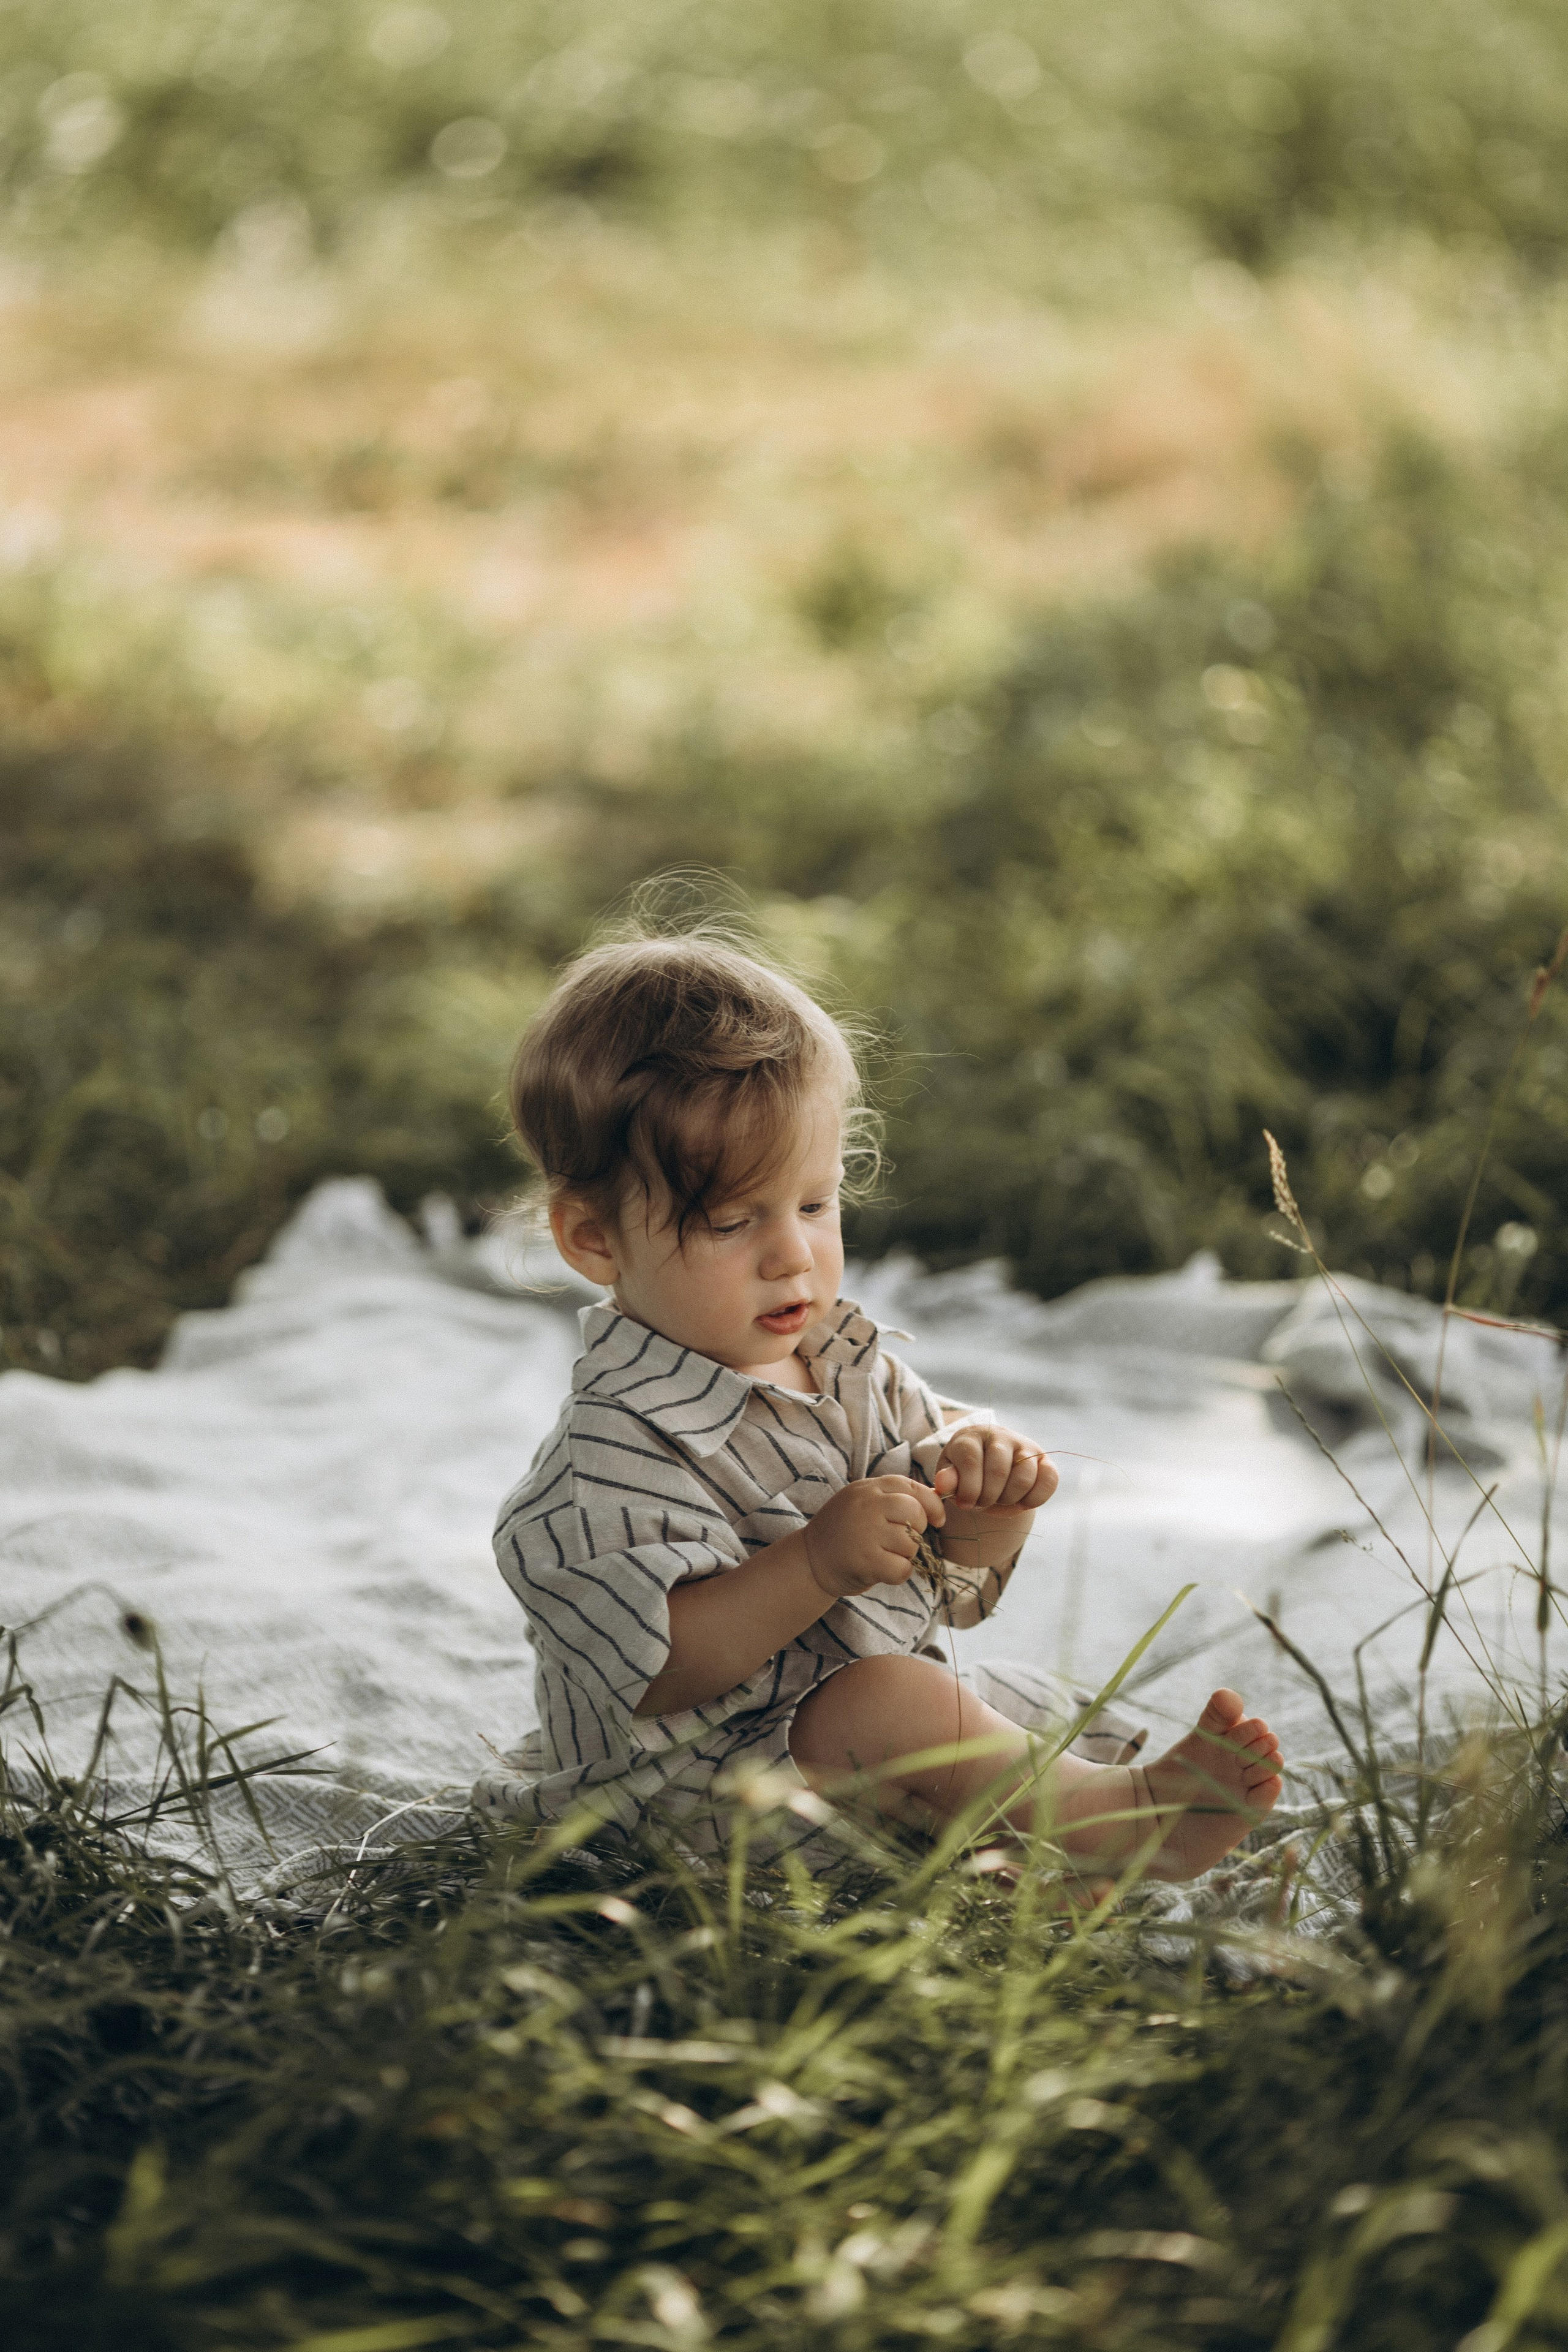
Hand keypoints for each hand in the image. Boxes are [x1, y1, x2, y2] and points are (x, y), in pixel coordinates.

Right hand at [802, 1476, 945, 1600]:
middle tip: (901, 1541)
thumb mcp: (863, 1502)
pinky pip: (902, 1568)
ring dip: (905, 1555)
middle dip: (917, 1530)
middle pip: (915, 1513)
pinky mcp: (866, 1560)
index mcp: (868, 1488)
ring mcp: (866, 1532)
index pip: (911, 1487)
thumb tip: (937, 1498)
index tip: (937, 1520)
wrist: (809, 1561)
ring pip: (910, 1543)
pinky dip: (899, 1573)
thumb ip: (892, 1498)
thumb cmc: (844, 1532)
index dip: (931, 1504)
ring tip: (885, 1555)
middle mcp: (866, 1505)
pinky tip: (883, 1570)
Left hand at [934, 1425, 1057, 1510]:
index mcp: (971, 1437)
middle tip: (983, 1502)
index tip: (965, 1504)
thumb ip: (947, 1480)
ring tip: (1000, 1499)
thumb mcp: (952, 1478)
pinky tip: (1021, 1502)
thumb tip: (944, 1483)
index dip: (968, 1489)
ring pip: (1024, 1477)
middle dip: (989, 1497)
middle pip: (998, 1471)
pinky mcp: (1044, 1459)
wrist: (989, 1471)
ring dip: (1010, 1499)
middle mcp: (999, 1435)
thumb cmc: (966, 1475)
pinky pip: (1049, 1480)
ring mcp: (1024, 1445)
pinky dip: (1035, 1499)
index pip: (971, 1460)